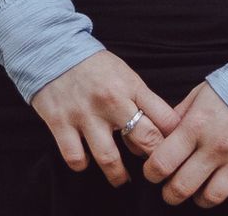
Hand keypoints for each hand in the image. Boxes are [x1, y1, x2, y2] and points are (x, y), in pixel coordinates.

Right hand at [30, 51, 180, 187]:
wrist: (53, 48)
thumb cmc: (95, 66)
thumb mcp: (126, 75)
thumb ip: (143, 100)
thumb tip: (163, 131)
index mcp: (131, 86)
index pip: (166, 119)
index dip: (175, 140)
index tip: (173, 152)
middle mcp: (111, 101)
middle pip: (145, 140)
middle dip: (154, 161)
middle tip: (151, 171)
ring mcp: (84, 113)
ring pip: (109, 158)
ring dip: (118, 175)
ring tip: (121, 179)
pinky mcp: (60, 122)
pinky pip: (75, 157)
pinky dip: (82, 164)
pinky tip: (86, 159)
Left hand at [142, 81, 227, 208]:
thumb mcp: (198, 95)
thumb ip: (178, 117)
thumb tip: (159, 136)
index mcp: (196, 125)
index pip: (162, 162)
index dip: (151, 173)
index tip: (153, 172)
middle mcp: (216, 146)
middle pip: (183, 187)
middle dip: (170, 194)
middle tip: (170, 189)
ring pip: (212, 197)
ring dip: (199, 199)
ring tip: (198, 191)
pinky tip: (227, 190)